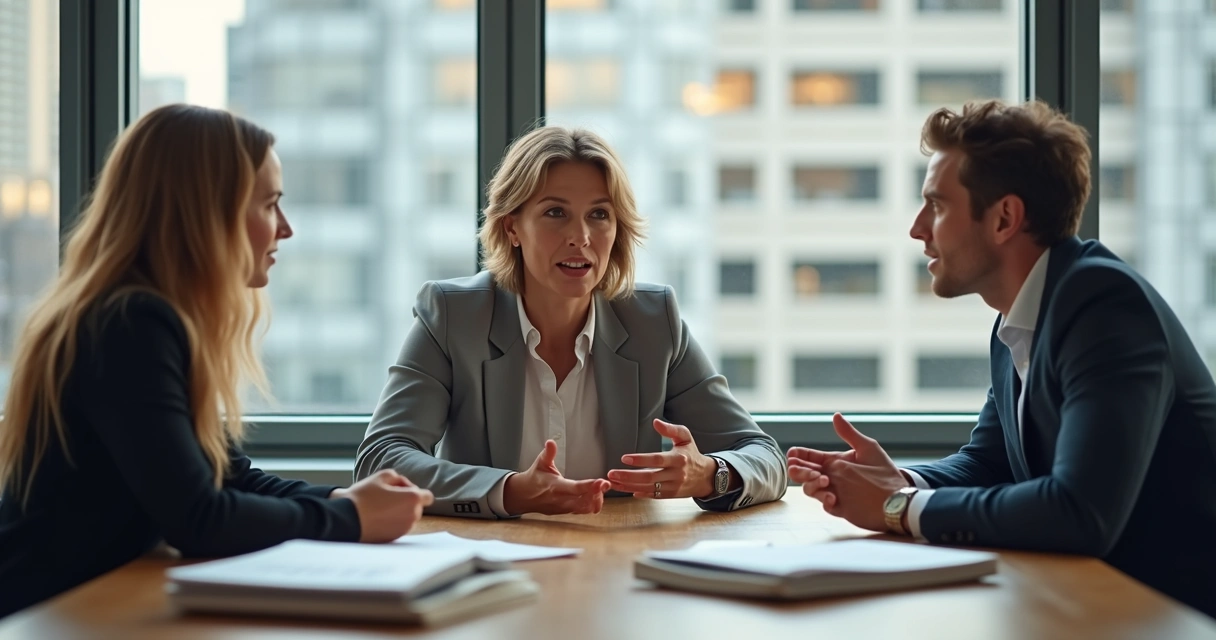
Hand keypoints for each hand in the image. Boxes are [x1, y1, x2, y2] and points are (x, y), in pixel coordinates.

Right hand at [338, 469, 433, 542]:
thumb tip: (403, 486)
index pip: (427, 496)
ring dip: (399, 512)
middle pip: (416, 506)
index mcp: (413, 499)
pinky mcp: (394, 538)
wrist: (346, 519)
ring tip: (379, 507)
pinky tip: (377, 518)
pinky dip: (392, 522)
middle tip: (386, 496)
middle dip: (405, 501)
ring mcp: (404, 529)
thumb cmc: (364, 496)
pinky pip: (398, 527)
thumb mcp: (382, 476)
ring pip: (407, 517)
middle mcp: (413, 516)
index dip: (413, 491)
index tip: (400, 490)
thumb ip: (398, 478)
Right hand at [503, 440, 610, 515]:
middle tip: (607, 484)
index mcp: (555, 486)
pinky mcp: (565, 512)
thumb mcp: (540, 463)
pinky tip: (597, 497)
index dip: (590, 486)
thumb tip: (551, 442)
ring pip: (584, 508)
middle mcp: (560, 499)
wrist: (523, 496)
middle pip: (583, 500)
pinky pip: (581, 511)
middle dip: (597, 494)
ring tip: (602, 489)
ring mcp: (563, 508)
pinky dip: (590, 505)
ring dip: (595, 500)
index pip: (575, 488)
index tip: (601, 482)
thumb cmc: (534, 478)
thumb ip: (548, 453)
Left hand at [607, 419, 716, 498]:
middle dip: (628, 476)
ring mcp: (673, 486)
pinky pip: (653, 496)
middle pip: (649, 477)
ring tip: (613, 483)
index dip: (640, 460)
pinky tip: (626, 490)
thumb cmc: (692, 454)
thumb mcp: (685, 437)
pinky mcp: (671, 495)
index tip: (624, 458)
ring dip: (629, 486)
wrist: (706, 476)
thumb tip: (655, 422)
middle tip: (612, 473)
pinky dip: (640, 494)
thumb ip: (670, 429)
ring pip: (648, 488)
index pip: (657, 460)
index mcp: (679, 458)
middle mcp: (676, 474)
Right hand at [787, 413, 907, 532]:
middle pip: (805, 474)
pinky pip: (824, 504)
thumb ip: (849, 434)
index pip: (812, 458)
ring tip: (823, 481)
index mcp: (836, 462)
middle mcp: (832, 477)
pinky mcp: (839, 508)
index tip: (792, 454)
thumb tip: (836, 415)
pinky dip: (824, 499)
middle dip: (799, 471)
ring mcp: (834, 492)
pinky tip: (831, 496)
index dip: (799, 455)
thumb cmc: (885, 472)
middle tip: (801, 469)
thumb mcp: (868, 449)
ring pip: (810, 489)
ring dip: (811, 485)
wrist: (898, 498)